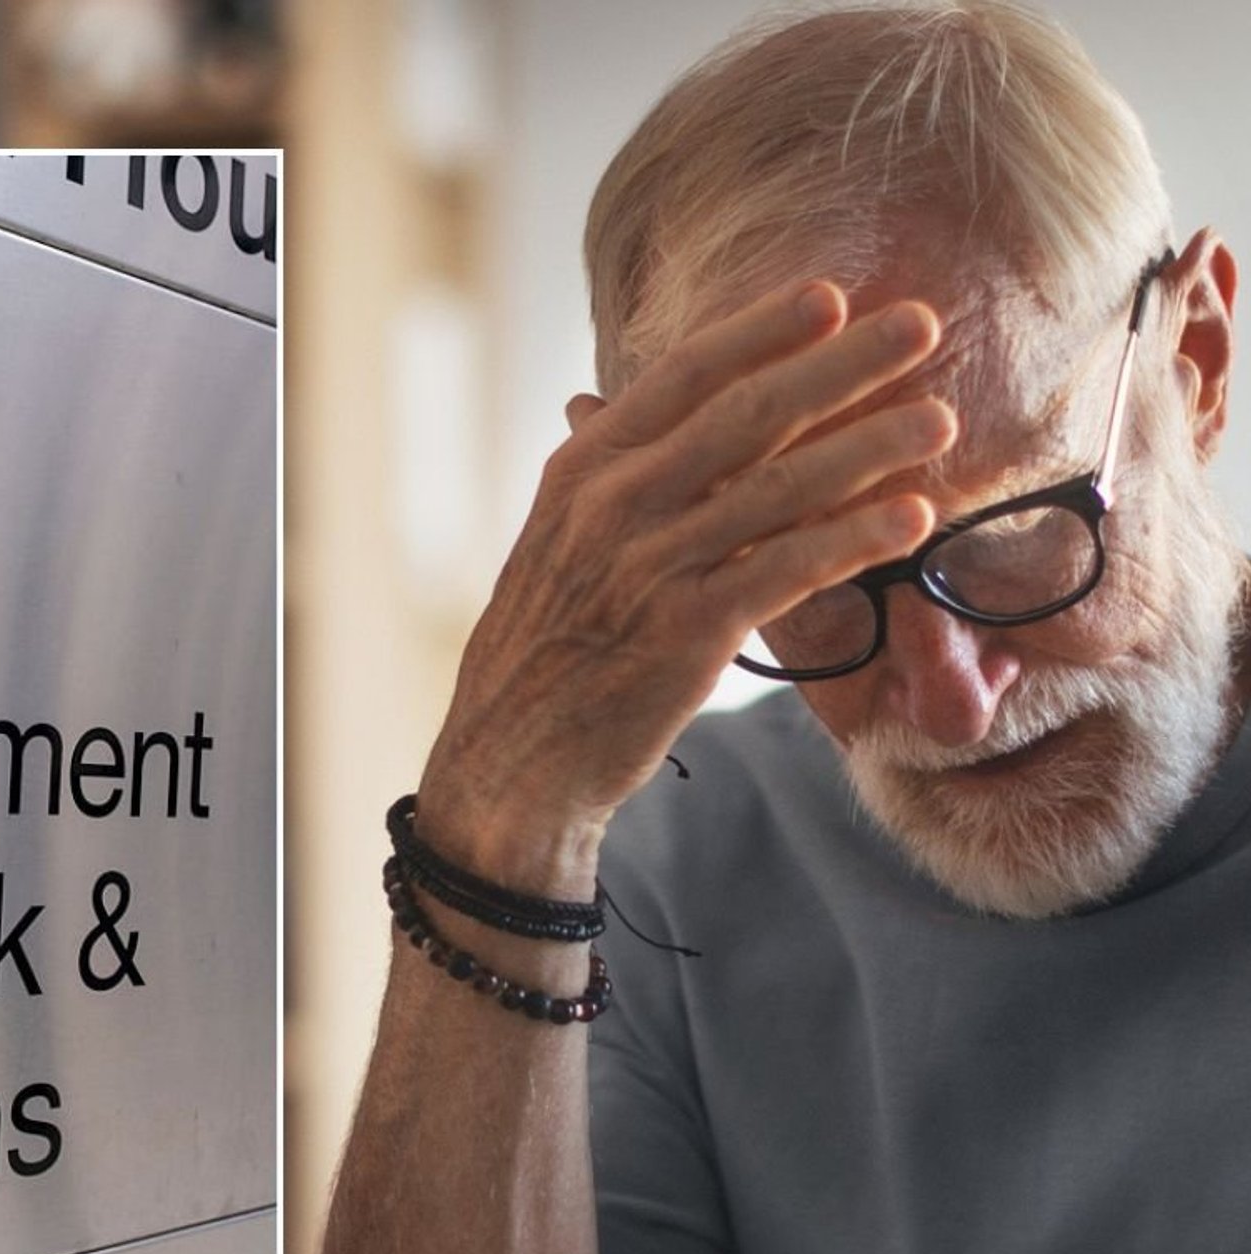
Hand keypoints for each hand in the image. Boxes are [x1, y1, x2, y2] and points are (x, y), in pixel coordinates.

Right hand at [416, 280, 957, 893]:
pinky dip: (854, 539)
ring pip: (779, 488)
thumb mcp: (550, 542)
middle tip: (919, 325)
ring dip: (871, 446)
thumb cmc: (542, 647)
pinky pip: (789, 570)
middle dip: (841, 365)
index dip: (762, 330)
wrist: (514, 756)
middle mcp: (612, 507)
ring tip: (941, 418)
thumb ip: (593, 475)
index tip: (831, 295)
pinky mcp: (687, 635)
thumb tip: (593, 403)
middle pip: (746, 415)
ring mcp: (649, 569)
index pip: (683, 376)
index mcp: (581, 471)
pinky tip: (913, 517)